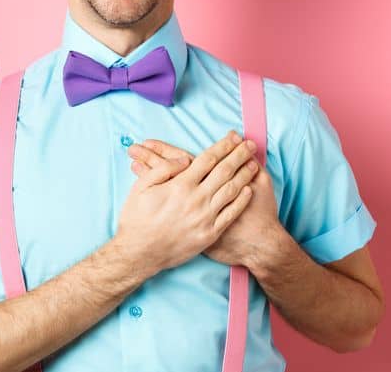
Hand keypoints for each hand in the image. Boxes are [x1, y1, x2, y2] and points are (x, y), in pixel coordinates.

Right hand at [113, 130, 260, 271]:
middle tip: (250, 145)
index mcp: (179, 185)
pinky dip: (241, 201)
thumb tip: (183, 158)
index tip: (233, 137)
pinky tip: (248, 191)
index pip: (207, 159)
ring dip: (245, 175)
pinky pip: (231, 214)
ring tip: (254, 164)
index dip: (222, 146)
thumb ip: (162, 169)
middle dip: (239, 155)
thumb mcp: (140, 187)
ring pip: (231, 191)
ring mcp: (205, 218)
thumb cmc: (136, 219)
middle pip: (224, 171)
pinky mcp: (210, 234)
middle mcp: (196, 199)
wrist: (139, 253)